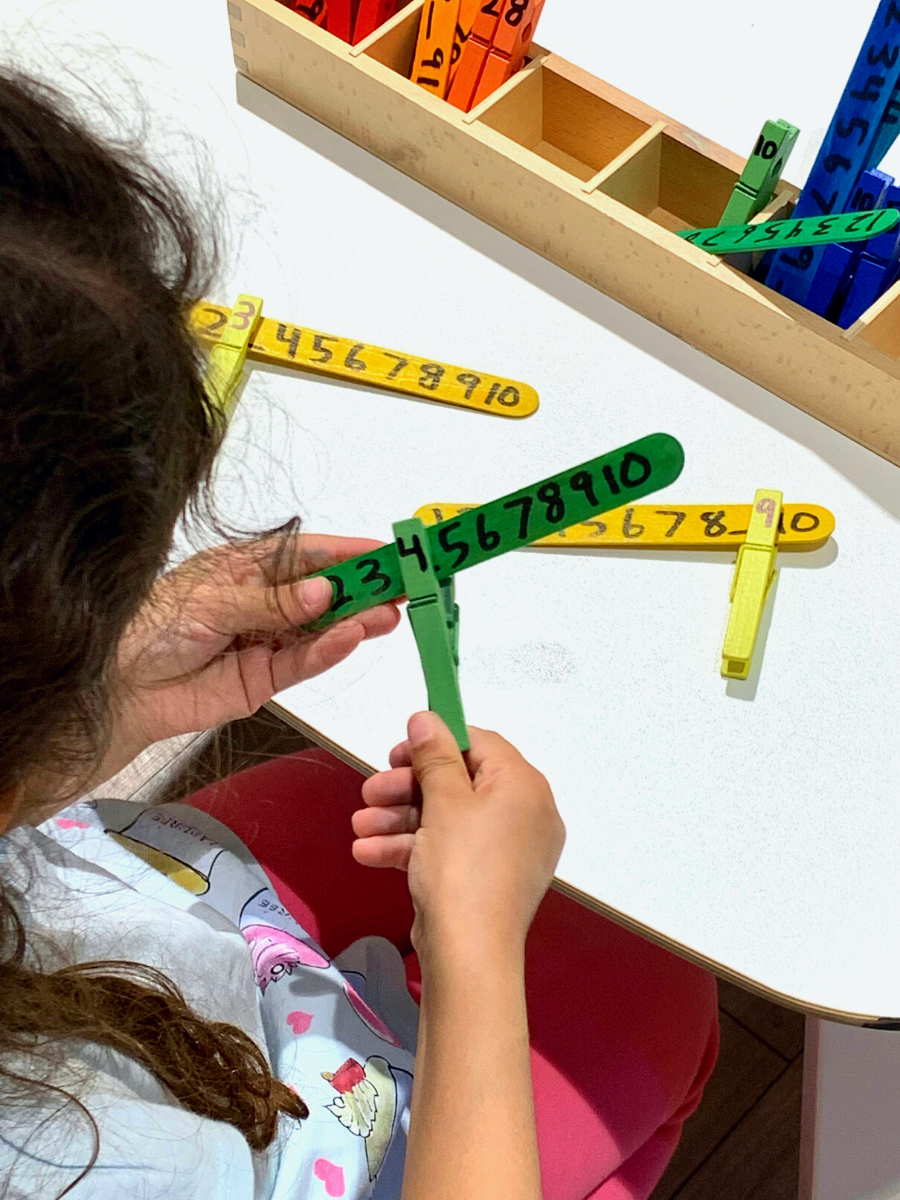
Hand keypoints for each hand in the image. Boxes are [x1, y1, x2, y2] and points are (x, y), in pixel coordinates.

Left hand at [110, 534, 399, 766]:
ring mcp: (266, 641)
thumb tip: (322, 593)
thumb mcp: (209, 603)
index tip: (386, 553)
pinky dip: (330, 651)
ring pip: (322, 629)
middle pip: (323, 593)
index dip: (348, 553)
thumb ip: (270, 602)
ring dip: (356, 621)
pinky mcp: (265, 680)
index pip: (307, 555)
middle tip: (405, 586)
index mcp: (245, 567)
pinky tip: (354, 637)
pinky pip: (304, 663)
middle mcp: (262, 602)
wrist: (118, 691)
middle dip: (364, 588)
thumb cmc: (150, 631)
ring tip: (391, 613)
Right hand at [352, 713, 564, 963]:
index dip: (436, 742)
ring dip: (398, 818)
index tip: (396, 750)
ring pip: (446, 818)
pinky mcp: (485, 879)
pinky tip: (367, 853)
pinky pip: (448, 849)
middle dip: (406, 787)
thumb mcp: (443, 802)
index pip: (481, 745)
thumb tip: (426, 716)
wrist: (469, 954)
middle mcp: (523, 815)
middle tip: (369, 791)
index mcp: (524, 787)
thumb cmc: (461, 865)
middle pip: (458, 782)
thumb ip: (434, 755)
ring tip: (358, 826)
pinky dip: (411, 848)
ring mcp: (505, 851)